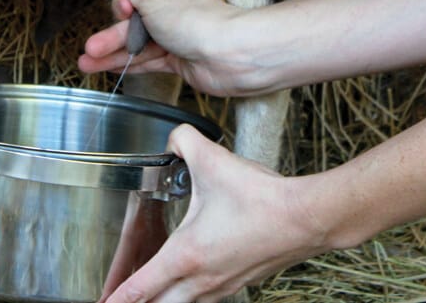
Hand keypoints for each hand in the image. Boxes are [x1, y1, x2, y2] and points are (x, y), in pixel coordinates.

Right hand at [78, 0, 259, 96]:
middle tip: (90, 47)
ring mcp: (179, 38)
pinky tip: (106, 67)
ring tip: (86, 63)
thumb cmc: (197, 20)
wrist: (229, 56)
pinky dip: (128, 64)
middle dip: (111, 36)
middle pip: (136, 22)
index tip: (120, 10)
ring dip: (113, 53)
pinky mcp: (182, 62)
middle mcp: (177, 11)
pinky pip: (149, 62)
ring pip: (140, 45)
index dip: (124, 5)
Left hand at [99, 124, 327, 302]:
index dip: (117, 297)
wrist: (308, 218)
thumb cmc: (263, 198)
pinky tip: (196, 277)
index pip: (141, 287)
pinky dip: (194, 292)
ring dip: (167, 299)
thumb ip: (183, 142)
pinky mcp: (243, 280)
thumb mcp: (213, 160)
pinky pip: (210, 295)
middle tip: (121, 299)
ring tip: (155, 291)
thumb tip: (173, 139)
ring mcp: (225, 284)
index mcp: (187, 254)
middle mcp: (203, 278)